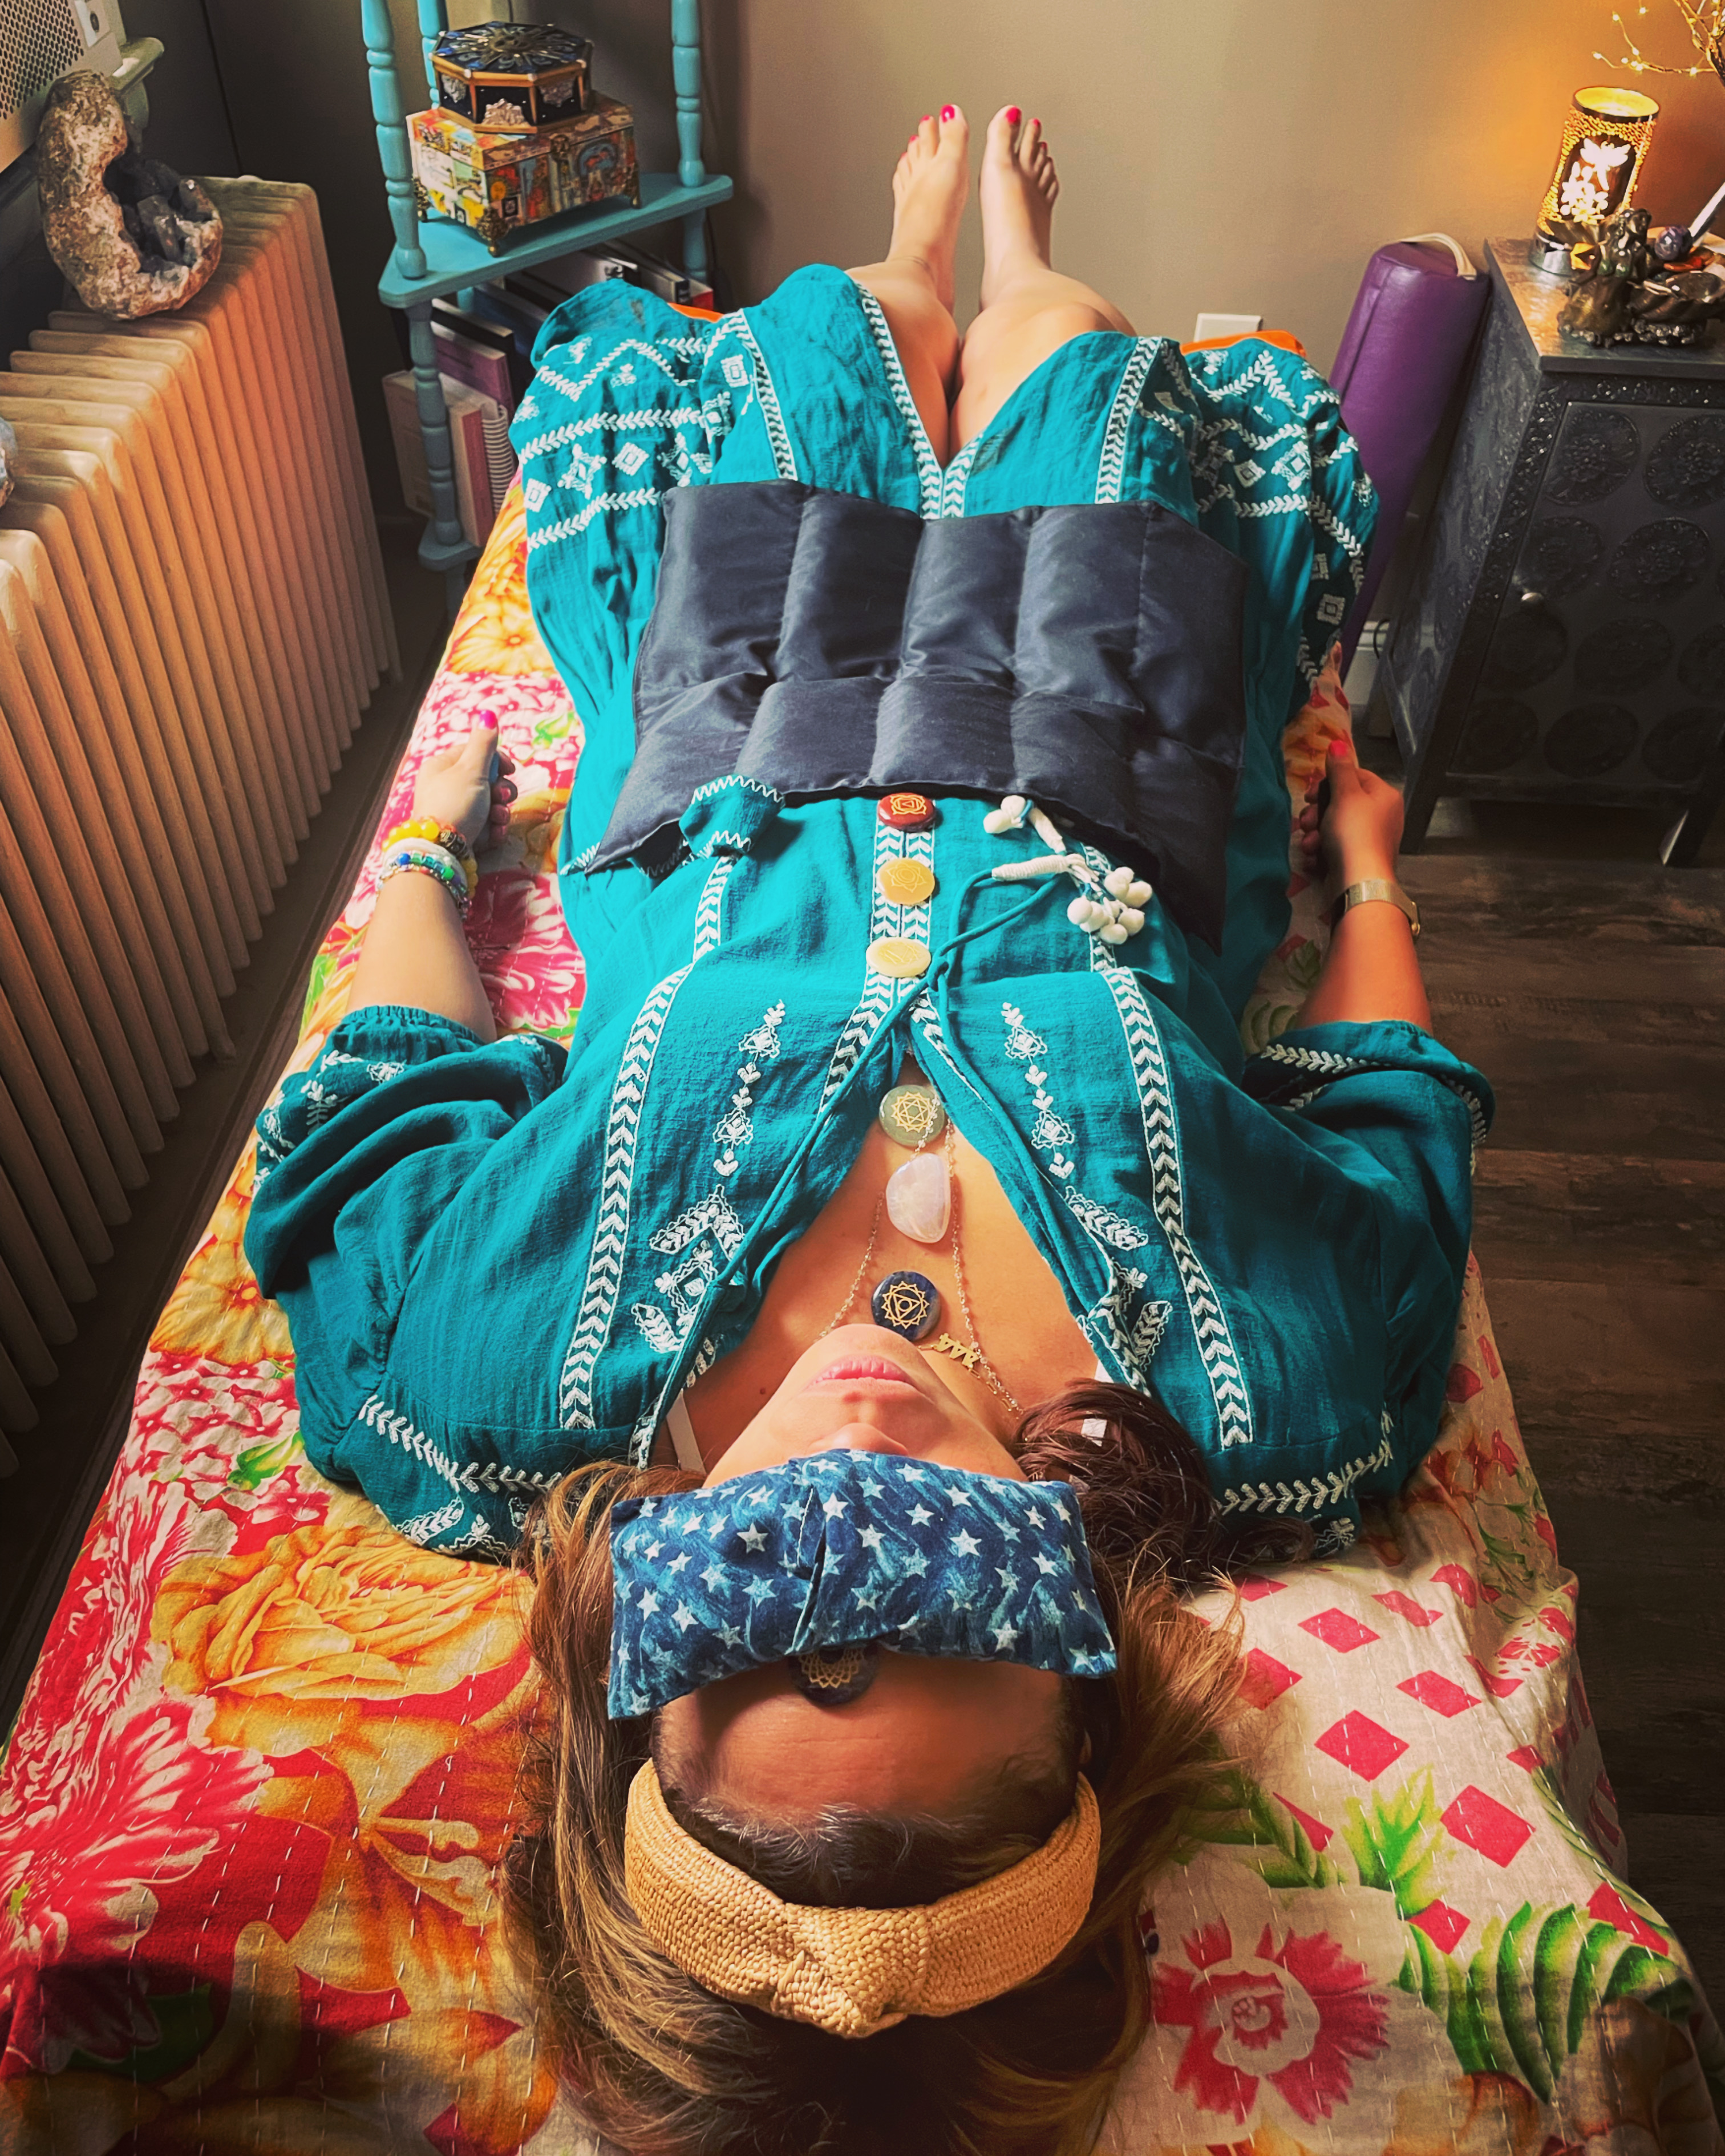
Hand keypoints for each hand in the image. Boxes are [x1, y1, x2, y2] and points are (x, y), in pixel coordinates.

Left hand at [411, 721, 516, 847]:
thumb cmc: (455, 804)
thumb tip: (487, 714)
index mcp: (442, 766)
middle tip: (502, 797)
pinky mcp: (461, 833)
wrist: (442, 851)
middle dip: (500, 790)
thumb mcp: (471, 769)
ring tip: (497, 819)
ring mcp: (453, 811)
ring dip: (500, 811)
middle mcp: (445, 787)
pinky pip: (484, 825)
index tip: (510, 770)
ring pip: (488, 804)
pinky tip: (493, 833)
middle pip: (485, 780)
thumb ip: (483, 743)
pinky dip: (492, 828)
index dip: (496, 761)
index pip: (475, 754)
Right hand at [1296, 736, 1403, 882]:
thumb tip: (1338, 742)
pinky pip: (1337, 848)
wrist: (1359, 882)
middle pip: (1342, 803)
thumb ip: (1339, 768)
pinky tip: (1315, 858)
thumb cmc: (1353, 832)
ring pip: (1335, 827)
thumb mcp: (1345, 794)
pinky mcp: (1360, 860)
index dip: (1328, 783)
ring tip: (1309, 845)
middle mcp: (1383, 816)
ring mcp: (1372, 840)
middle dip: (1318, 814)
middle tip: (1306, 822)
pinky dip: (1323, 852)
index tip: (1309, 795)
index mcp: (1384, 795)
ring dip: (1316, 834)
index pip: (1355, 776)